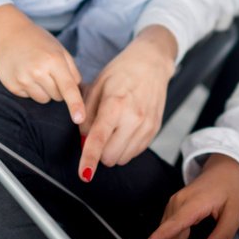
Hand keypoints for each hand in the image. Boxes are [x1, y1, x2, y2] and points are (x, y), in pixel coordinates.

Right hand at [0, 5, 84, 124]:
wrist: (8, 34)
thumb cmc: (38, 41)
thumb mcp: (60, 49)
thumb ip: (72, 70)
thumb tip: (77, 90)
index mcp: (54, 60)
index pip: (68, 88)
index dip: (75, 105)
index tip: (79, 119)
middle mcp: (38, 71)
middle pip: (58, 96)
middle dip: (58, 88)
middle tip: (49, 72)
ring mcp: (24, 79)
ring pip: (44, 100)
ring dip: (44, 91)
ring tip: (37, 73)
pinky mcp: (13, 86)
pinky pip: (30, 97)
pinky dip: (31, 89)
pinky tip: (25, 74)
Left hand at [77, 27, 177, 180]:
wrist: (151, 63)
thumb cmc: (121, 72)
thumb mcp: (97, 86)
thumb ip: (87, 115)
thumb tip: (84, 139)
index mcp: (115, 105)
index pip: (99, 140)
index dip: (89, 159)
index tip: (84, 175)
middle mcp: (134, 118)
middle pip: (110, 156)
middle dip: (99, 152)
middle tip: (97, 134)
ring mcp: (147, 126)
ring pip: (123, 158)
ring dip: (112, 151)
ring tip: (112, 130)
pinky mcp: (154, 130)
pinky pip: (135, 152)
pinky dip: (124, 148)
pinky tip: (123, 130)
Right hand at [140, 155, 238, 238]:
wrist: (226, 168)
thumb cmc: (230, 185)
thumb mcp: (235, 212)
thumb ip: (223, 236)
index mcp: (193, 202)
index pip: (173, 224)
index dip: (158, 238)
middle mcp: (178, 203)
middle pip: (169, 238)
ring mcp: (174, 205)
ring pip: (167, 237)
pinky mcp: (174, 208)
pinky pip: (169, 231)